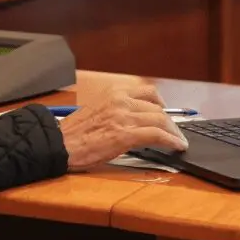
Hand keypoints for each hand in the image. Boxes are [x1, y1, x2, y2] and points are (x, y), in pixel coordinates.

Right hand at [59, 83, 188, 170]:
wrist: (60, 143)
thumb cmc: (74, 132)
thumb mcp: (97, 111)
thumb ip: (116, 110)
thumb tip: (133, 119)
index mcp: (113, 93)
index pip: (148, 92)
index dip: (161, 104)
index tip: (165, 112)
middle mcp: (121, 101)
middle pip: (157, 108)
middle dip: (170, 122)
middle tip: (174, 132)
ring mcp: (124, 117)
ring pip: (160, 120)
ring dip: (173, 132)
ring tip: (178, 141)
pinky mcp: (126, 134)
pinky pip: (157, 135)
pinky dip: (170, 140)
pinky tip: (176, 146)